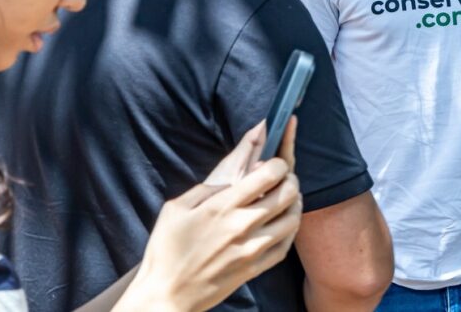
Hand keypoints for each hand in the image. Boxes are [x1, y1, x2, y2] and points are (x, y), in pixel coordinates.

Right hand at [117, 120, 301, 311]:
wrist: (167, 295)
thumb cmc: (165, 250)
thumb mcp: (175, 209)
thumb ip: (206, 189)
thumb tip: (230, 180)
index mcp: (223, 206)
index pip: (269, 175)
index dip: (278, 164)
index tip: (274, 164)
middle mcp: (243, 225)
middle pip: (288, 194)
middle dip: (291, 180)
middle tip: (285, 179)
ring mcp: (252, 249)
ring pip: (293, 219)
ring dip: (295, 204)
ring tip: (288, 199)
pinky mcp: (255, 268)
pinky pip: (286, 245)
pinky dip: (290, 231)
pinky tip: (284, 224)